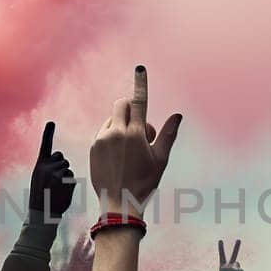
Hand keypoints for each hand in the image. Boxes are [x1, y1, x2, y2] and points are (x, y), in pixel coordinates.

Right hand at [28, 122, 76, 217]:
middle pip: (62, 159)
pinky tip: (61, 193)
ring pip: (68, 169)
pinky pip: (72, 178)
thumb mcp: (39, 178)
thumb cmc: (41, 196)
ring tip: (56, 189)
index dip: (48, 133)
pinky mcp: (67, 182)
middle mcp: (47, 167)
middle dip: (61, 166)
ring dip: (65, 177)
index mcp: (39, 165)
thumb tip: (61, 159)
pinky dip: (69, 185)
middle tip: (54, 181)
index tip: (51, 123)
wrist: (41, 213)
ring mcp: (57, 174)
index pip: (45, 145)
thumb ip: (48, 167)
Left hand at [88, 66, 181, 217]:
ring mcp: (102, 139)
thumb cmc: (144, 182)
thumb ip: (168, 134)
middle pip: (122, 104)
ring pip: (113, 119)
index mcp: (135, 134)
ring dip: (121, 125)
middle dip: (131, 109)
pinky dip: (111, 136)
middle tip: (140, 131)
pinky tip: (117, 156)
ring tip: (128, 150)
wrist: (119, 202)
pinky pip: (104, 131)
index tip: (140, 68)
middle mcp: (116, 133)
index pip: (139, 101)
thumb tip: (177, 115)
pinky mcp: (93, 146)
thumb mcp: (160, 159)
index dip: (140, 83)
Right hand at [216, 238, 244, 270]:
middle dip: (237, 247)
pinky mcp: (239, 270)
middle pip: (233, 255)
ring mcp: (234, 267)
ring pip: (238, 266)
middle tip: (239, 240)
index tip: (220, 240)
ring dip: (237, 270)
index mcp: (222, 267)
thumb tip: (238, 264)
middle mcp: (228, 265)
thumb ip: (231, 270)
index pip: (222, 256)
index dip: (221, 248)